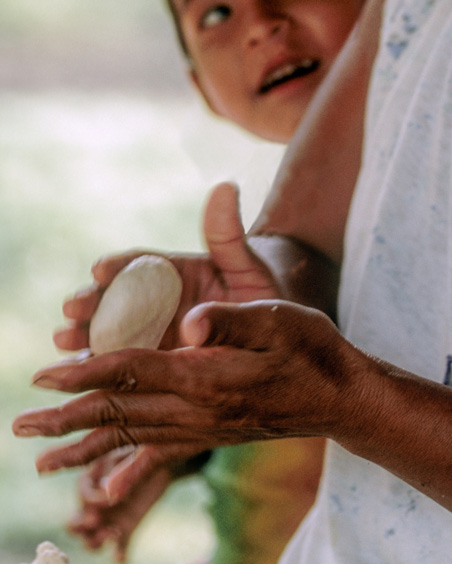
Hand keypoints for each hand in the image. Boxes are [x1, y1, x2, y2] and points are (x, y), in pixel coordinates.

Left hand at [15, 299, 374, 484]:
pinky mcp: (211, 436)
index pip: (133, 372)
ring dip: (82, 447)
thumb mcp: (280, 319)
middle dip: (65, 420)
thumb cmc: (314, 349)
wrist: (343, 399)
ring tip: (41, 459)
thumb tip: (191, 322)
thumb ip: (231, 319)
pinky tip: (101, 482)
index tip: (44, 374)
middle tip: (19, 426)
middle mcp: (198, 411)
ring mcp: (203, 429)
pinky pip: (155, 454)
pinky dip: (121, 466)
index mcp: (207, 377)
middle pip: (119, 415)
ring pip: (130, 439)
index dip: (86, 371)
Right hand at [54, 183, 277, 353]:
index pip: (137, 264)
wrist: (272, 332)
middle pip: (111, 297)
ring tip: (66, 341)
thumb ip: (228, 232)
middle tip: (73, 308)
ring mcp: (148, 331)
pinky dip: (97, 368)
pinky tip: (78, 377)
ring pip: (107, 330)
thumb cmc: (259, 291)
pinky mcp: (148, 362)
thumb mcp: (245, 262)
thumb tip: (226, 187)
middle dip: (88, 302)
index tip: (101, 270)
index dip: (117, 266)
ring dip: (83, 334)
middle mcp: (152, 299)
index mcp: (170, 271)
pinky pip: (117, 364)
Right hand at [67, 445, 208, 558]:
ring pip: (90, 540)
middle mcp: (93, 504)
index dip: (92, 499)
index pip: (82, 494)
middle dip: (80, 526)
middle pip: (73, 523)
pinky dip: (118, 555)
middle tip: (95, 521)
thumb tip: (102, 488)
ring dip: (96, 542)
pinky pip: (118, 548)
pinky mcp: (126, 529)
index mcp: (90, 480)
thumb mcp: (130, 453)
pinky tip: (123, 557)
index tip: (110, 498)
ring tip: (112, 534)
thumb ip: (116, 468)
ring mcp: (108, 519)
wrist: (162, 462)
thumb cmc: (142, 451)